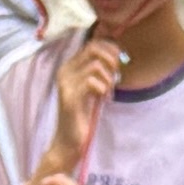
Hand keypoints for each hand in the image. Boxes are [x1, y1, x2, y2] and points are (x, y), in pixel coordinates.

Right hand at [55, 28, 123, 146]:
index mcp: (69, 66)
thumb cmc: (83, 115)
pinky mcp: (70, 96)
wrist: (70, 141)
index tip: (119, 64)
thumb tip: (118, 56)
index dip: (110, 49)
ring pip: (95, 65)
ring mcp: (65, 83)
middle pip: (93, 48)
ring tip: (108, 93)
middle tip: (116, 76)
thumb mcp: (94, 88)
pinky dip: (103, 89)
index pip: (92, 44)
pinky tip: (104, 100)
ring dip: (108, 79)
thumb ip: (101, 71)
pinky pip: (92, 82)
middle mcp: (64, 71)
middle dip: (111, 60)